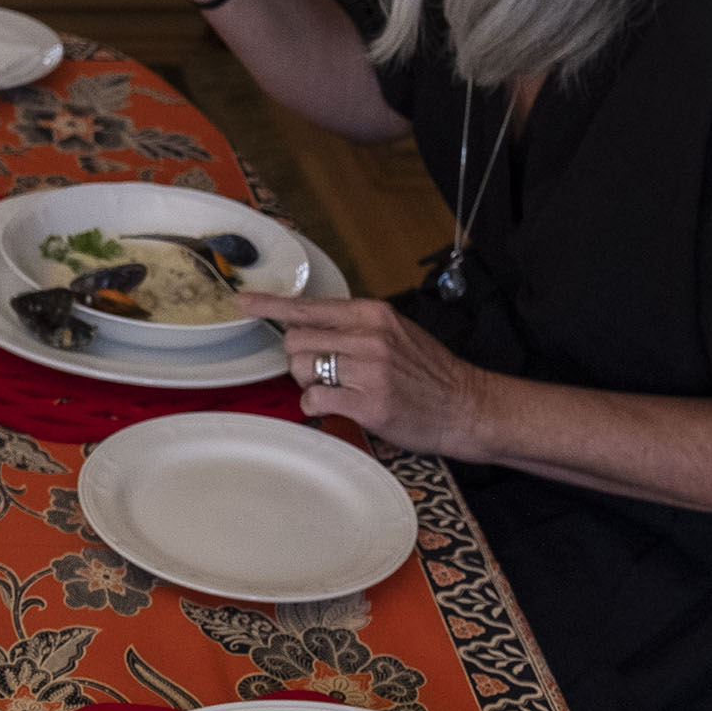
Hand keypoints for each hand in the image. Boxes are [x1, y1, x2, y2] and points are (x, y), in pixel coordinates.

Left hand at [241, 292, 493, 456]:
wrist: (467, 406)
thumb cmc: (428, 373)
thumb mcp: (394, 333)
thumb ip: (353, 327)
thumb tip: (305, 327)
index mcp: (372, 314)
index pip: (309, 306)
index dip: (271, 306)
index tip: (244, 303)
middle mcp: (369, 337)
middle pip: (295, 340)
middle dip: (301, 359)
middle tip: (327, 372)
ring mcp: (369, 370)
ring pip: (302, 369)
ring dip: (310, 383)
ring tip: (341, 389)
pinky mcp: (369, 404)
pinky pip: (315, 400)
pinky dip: (318, 407)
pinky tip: (340, 407)